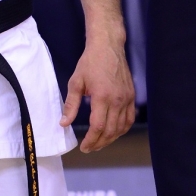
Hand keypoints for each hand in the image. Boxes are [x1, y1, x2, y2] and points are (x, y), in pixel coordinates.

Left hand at [60, 37, 134, 151]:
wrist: (108, 47)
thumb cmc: (90, 62)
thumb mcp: (76, 82)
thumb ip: (71, 105)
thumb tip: (64, 123)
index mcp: (102, 96)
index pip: (98, 126)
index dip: (91, 140)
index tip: (84, 147)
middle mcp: (118, 100)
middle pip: (111, 130)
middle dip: (99, 143)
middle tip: (90, 148)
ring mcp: (127, 99)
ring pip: (121, 127)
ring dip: (111, 139)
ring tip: (99, 143)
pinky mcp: (132, 96)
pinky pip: (129, 119)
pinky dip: (122, 129)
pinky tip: (114, 133)